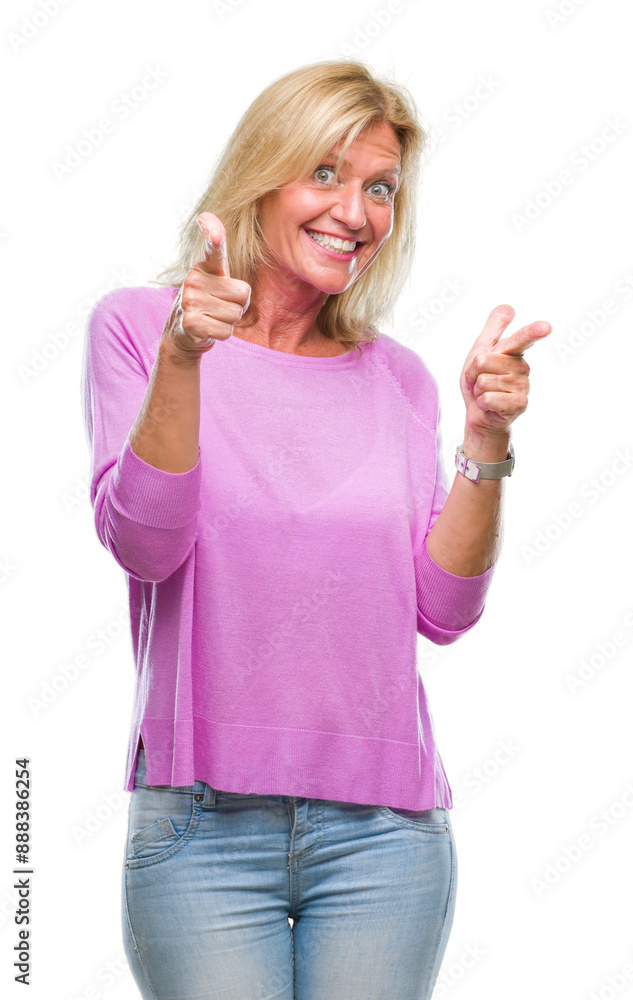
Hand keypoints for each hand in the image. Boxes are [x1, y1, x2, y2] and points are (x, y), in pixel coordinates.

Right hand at [161, 212, 251, 361]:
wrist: (182, 333)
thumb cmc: (208, 302)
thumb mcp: (216, 278)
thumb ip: (220, 255)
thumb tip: (205, 215)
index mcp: (203, 266)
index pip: (213, 249)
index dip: (214, 237)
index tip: (216, 232)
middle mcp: (193, 280)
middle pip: (243, 294)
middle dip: (238, 306)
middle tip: (220, 307)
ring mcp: (190, 301)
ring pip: (235, 314)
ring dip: (229, 321)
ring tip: (213, 317)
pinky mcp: (191, 323)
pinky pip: (226, 331)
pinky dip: (222, 333)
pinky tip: (208, 329)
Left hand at [460, 305, 551, 438]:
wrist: (479, 412)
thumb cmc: (480, 380)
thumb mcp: (481, 350)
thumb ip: (494, 327)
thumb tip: (509, 307)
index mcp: (513, 352)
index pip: (522, 339)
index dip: (533, 332)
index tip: (546, 328)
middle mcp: (522, 367)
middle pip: (483, 360)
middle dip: (472, 372)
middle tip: (478, 381)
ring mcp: (523, 386)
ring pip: (484, 380)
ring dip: (478, 389)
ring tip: (485, 393)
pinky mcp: (520, 404)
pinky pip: (489, 398)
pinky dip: (483, 403)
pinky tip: (490, 405)